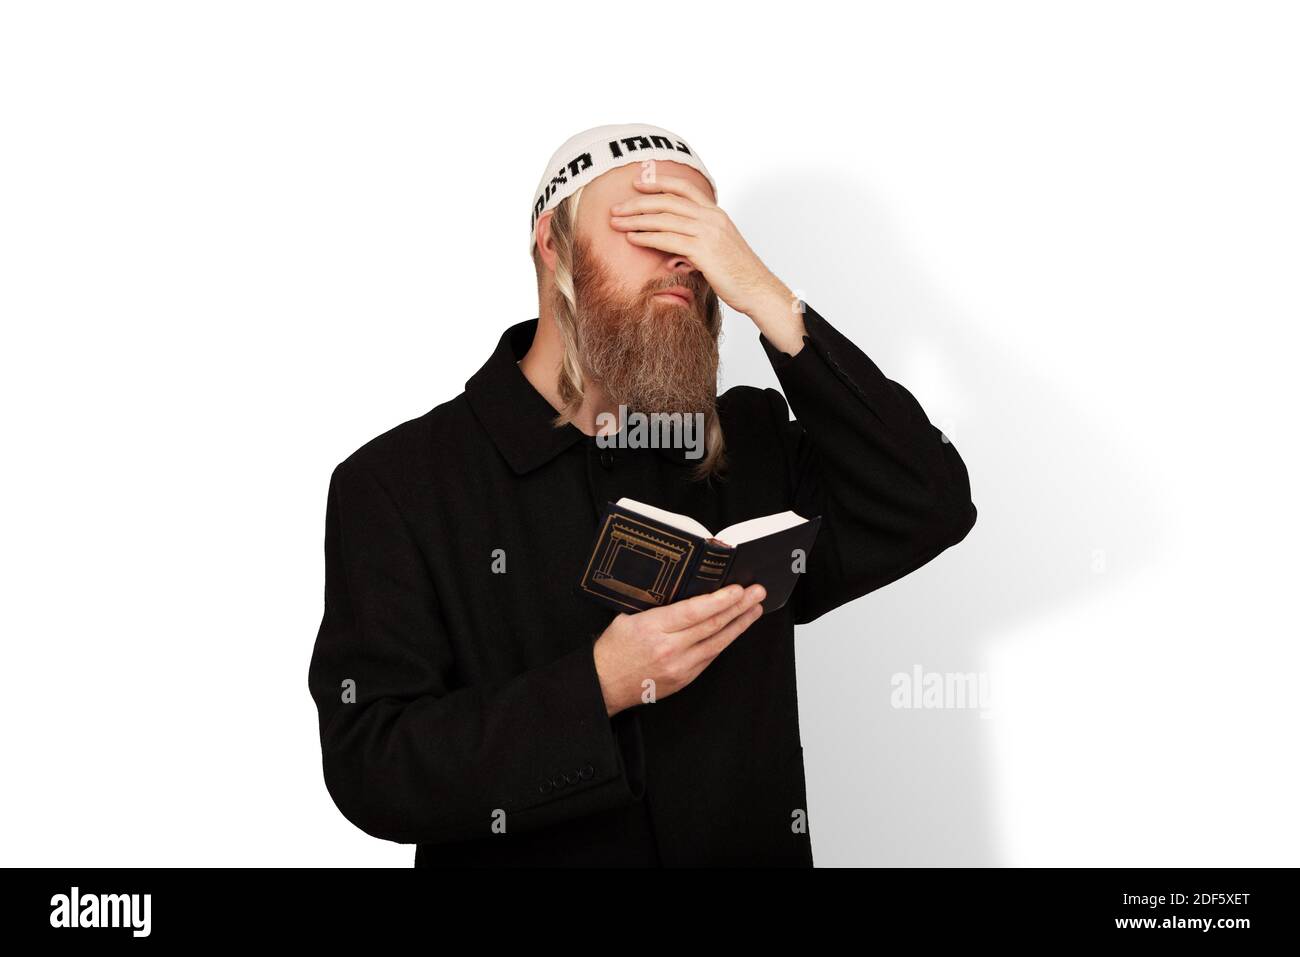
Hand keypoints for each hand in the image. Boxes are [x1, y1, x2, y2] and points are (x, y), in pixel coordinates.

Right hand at [593, 583, 766, 716]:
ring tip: (755, 609)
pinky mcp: (684, 679)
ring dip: (739, 624)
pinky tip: (735, 629)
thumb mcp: (628, 617)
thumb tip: (685, 590)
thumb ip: (656, 606)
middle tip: (756, 593)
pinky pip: (710, 656)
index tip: (738, 589)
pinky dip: (725, 641)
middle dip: (738, 607)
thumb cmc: (614, 649)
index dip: (720, 600)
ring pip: (717, 643)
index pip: (694, 612)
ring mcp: (679, 667)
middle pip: (712, 625)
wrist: (604, 684)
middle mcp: (669, 649)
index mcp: (652, 628)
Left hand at [609, 173, 795, 319]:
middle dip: (638, 203)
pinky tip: (632, 239)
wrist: (758, 289)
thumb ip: (698, 241)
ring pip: (664, 219)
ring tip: (616, 223)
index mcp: (716, 213)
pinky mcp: (703, 251)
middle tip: (616, 208)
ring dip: (636, 220)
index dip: (659, 182)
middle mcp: (711, 218)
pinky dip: (646, 238)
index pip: (684, 188)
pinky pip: (667, 240)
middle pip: (668, 201)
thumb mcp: (719, 248)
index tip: (637, 183)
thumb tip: (675, 251)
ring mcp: (708, 233)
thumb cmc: (737, 274)